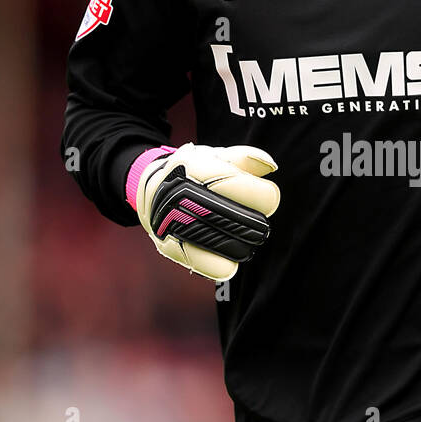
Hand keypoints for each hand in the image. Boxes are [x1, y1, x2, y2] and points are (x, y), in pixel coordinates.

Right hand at [132, 142, 279, 280]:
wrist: (151, 188)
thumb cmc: (192, 171)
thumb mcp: (216, 156)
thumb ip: (245, 158)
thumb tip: (269, 166)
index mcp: (195, 168)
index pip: (241, 187)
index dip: (264, 195)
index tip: (265, 196)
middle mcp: (180, 195)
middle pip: (237, 219)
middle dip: (257, 224)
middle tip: (259, 222)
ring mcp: (173, 223)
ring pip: (226, 245)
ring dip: (244, 244)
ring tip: (244, 236)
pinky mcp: (169, 246)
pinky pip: (207, 265)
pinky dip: (225, 264)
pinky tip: (229, 256)